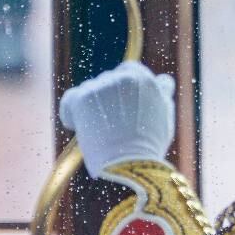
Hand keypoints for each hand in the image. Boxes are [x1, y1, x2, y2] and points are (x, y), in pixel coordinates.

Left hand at [58, 61, 175, 178]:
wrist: (129, 163)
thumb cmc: (149, 145)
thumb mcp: (164, 115)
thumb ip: (161, 95)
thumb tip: (162, 80)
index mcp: (146, 80)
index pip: (130, 71)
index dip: (126, 89)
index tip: (124, 106)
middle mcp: (124, 78)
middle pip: (109, 80)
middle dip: (108, 98)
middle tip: (112, 123)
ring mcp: (103, 87)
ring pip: (90, 90)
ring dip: (92, 106)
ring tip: (99, 130)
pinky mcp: (83, 99)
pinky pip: (70, 100)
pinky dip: (71, 112)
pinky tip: (77, 126)